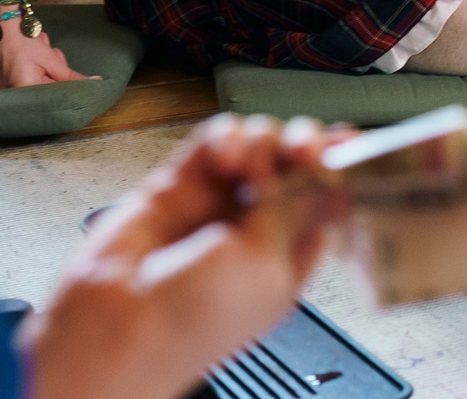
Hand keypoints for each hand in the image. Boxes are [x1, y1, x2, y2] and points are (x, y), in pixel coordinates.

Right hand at [0, 12, 97, 90]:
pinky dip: (16, 70)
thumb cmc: (21, 37)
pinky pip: (7, 82)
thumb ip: (70, 76)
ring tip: (32, 48)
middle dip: (48, 72)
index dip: (60, 78)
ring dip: (35, 68)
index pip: (52, 95)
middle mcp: (5, 97)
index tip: (58, 64)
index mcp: (23, 91)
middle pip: (38, 91)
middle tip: (47, 52)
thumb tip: (95, 84)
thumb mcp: (49, 57)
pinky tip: (18, 55)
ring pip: (25, 85)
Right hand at [20, 114, 350, 398]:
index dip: (342, 168)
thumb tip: (326, 170)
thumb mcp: (266, 266)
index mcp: (290, 257)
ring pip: (258, 144)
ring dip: (262, 141)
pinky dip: (223, 137)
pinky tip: (221, 155)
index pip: (330, 198)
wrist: (115, 327)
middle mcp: (257, 227)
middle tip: (304, 150)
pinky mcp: (180, 184)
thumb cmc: (191, 322)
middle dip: (306, 146)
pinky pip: (213, 141)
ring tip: (247, 165)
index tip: (351, 144)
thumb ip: (296, 208)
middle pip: (297, 163)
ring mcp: (219, 203)